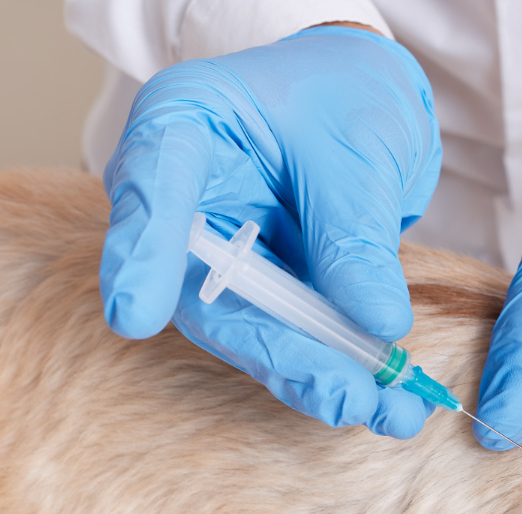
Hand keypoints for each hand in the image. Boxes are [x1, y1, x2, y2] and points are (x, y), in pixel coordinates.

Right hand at [99, 25, 441, 436]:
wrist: (366, 99)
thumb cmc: (346, 94)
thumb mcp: (359, 148)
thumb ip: (356, 233)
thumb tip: (378, 326)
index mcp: (181, 129)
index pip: (150, 189)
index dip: (140, 256)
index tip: (134, 316)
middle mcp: (182, 203)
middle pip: (206, 292)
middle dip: (280, 353)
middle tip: (343, 397)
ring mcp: (218, 255)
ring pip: (252, 333)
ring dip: (321, 379)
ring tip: (388, 411)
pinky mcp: (260, 292)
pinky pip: (290, 342)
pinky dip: (339, 373)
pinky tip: (386, 402)